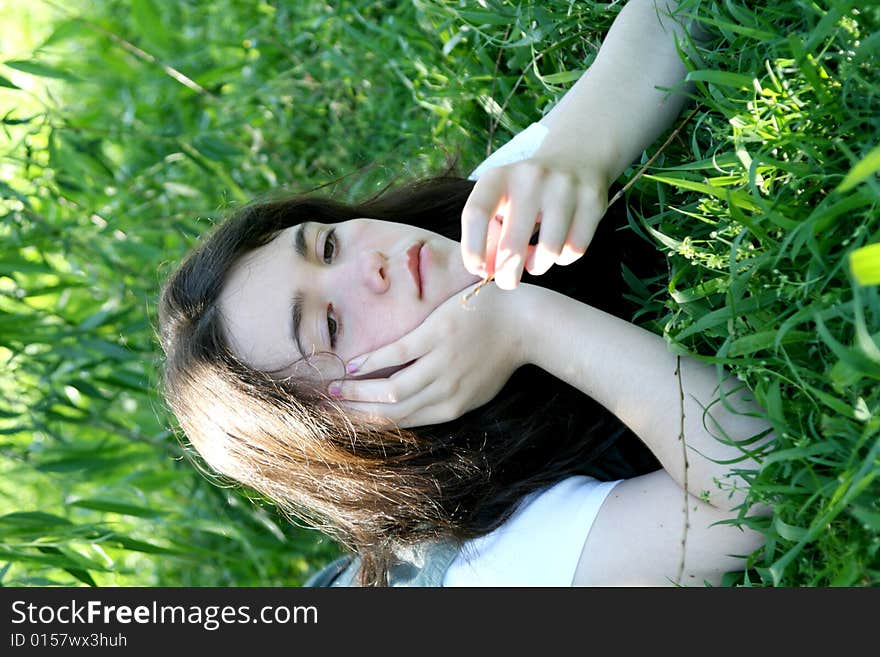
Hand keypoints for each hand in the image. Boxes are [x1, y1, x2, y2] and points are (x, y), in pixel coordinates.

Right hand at [326, 282, 540, 427]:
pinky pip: (396, 354)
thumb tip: (410, 405)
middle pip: (391, 412)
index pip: (403, 423)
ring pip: (390, 389)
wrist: (526, 323)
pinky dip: (371, 362)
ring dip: (357, 392)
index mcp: (451, 408)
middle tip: (329, 411)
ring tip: (334, 391)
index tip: (347, 422)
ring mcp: (440, 365)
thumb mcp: (474, 389)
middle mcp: (444, 393)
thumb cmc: (499, 354)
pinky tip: (352, 365)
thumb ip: (443, 398)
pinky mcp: (437, 336)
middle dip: (356, 414)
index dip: (371, 424)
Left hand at [460, 157, 608, 289]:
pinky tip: (559, 246)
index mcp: (499, 177)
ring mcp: (564, 187)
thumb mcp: (501, 202)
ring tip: (536, 258)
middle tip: (508, 282)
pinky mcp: (592, 200)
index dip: (472, 248)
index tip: (478, 270)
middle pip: (511, 245)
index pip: (476, 214)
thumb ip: (490, 236)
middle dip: (508, 275)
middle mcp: (531, 178)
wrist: (576, 159)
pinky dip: (563, 258)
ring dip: (539, 266)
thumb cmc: (527, 194)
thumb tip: (488, 272)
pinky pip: (574, 249)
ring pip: (548, 252)